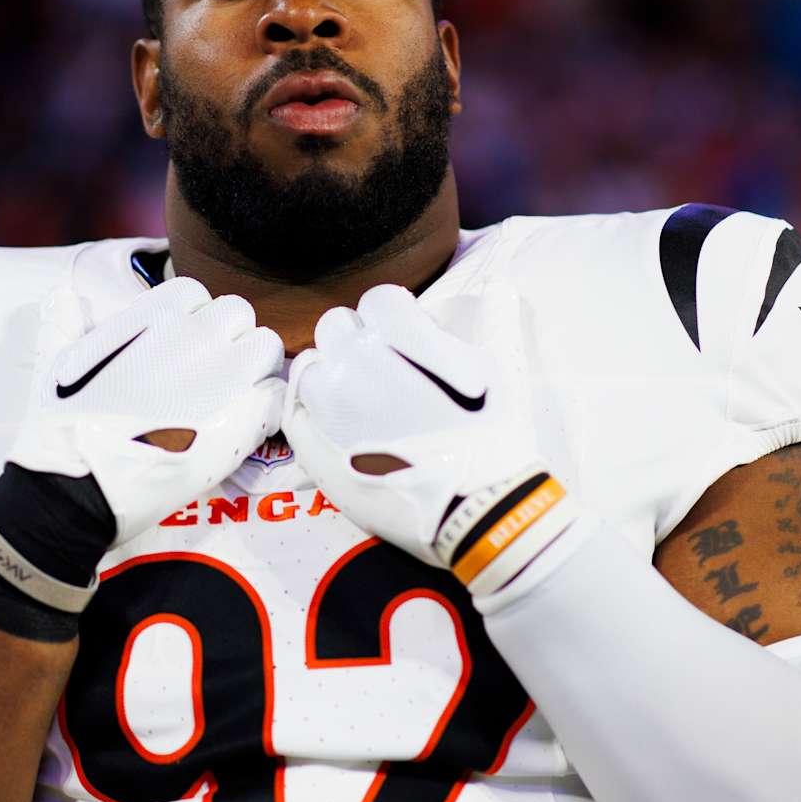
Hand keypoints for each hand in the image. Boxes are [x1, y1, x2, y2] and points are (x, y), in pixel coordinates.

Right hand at [8, 276, 285, 541]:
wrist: (82, 490)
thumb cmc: (66, 431)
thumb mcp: (56, 365)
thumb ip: (66, 323)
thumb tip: (65, 295)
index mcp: (156, 317)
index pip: (195, 294)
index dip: (190, 321)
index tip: (179, 349)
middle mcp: (197, 336)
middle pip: (238, 314)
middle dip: (227, 338)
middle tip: (209, 375)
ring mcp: (226, 375)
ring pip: (268, 347)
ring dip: (255, 368)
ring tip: (231, 399)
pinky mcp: (246, 420)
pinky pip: (277, 394)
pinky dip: (265, 407)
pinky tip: (241, 427)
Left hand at [284, 284, 579, 595]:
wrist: (479, 514)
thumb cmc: (494, 441)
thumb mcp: (505, 374)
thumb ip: (496, 324)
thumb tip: (501, 287)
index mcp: (393, 336)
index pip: (380, 301)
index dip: (400, 320)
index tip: (417, 347)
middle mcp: (352, 364)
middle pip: (338, 327)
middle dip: (362, 343)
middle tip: (392, 374)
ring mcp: (328, 409)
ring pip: (312, 367)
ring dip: (334, 374)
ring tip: (365, 401)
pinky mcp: (315, 451)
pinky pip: (295, 412)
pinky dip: (309, 408)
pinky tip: (335, 419)